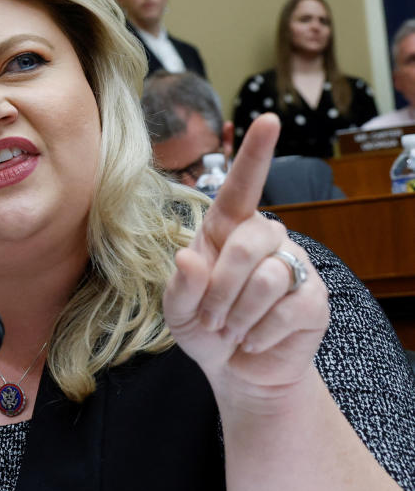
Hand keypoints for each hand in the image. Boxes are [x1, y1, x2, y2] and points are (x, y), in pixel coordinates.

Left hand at [163, 113, 329, 410]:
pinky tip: (253, 339)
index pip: (241, 186)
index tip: (267, 119)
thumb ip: (178, 286)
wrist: (237, 370)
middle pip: (248, 243)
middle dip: (221, 287)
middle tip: (211, 318)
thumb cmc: (204, 328)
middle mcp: (265, 239)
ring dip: (238, 313)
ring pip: (267, 277)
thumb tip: (190, 257)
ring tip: (232, 329)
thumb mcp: (177, 311)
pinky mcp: (314, 299)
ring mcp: (294, 266)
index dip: (254, 154)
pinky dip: (259, 332)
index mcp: (226, 230)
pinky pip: (286, 309)